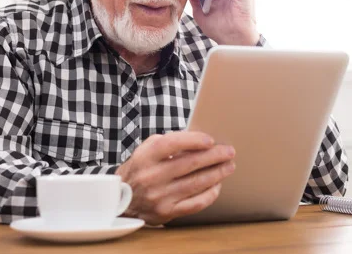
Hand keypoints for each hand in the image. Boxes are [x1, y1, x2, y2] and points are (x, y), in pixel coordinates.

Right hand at [115, 131, 235, 224]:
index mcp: (146, 157)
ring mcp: (160, 196)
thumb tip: (198, 140)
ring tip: (229, 166)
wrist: (122, 199)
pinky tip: (217, 185)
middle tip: (229, 151)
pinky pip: (194, 203)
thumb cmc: (140, 168)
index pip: (172, 144)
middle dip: (213, 157)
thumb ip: (169, 143)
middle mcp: (152, 176)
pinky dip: (209, 194)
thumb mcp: (146, 149)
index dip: (193, 141)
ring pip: (195, 183)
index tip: (210, 140)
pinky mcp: (167, 212)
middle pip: (189, 164)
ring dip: (216, 174)